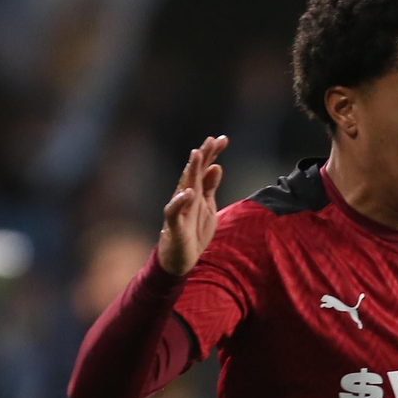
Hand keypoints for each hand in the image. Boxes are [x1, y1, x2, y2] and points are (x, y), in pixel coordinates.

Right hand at [157, 135, 227, 275]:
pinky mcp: (174, 225)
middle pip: (194, 172)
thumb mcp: (208, 207)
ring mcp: (179, 209)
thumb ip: (210, 188)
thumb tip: (216, 166)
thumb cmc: (194, 231)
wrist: (181, 259)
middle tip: (212, 140)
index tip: (223, 139)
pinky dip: (180, 201)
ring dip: (190, 170)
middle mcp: (186, 196)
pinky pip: (174, 211)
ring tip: (197, 154)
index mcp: (196, 191)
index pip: (204, 168)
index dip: (212, 153)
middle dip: (203, 155)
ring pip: (183, 186)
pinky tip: (188, 192)